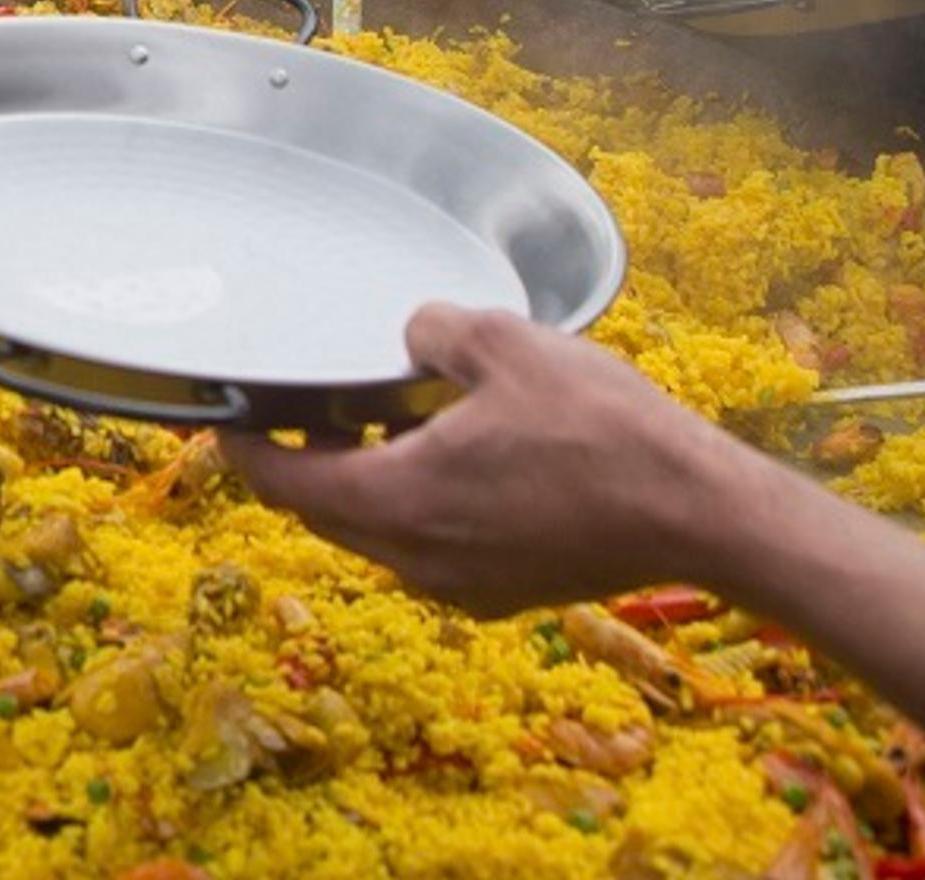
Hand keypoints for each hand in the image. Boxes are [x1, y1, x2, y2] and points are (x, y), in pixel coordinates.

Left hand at [222, 305, 751, 616]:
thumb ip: (435, 331)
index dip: (244, 446)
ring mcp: (461, 585)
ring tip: (379, 415)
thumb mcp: (506, 345)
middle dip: (301, 458)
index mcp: (398, 503)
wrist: (702, 514)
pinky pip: (427, 545)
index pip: (282, 482)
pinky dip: (413, 502)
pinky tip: (447, 452)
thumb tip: (412, 332)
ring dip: (361, 478)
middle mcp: (416, 559)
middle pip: (322, 511)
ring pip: (376, 531)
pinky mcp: (502, 593)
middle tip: (300, 405)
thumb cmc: (605, 431)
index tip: (223, 416)